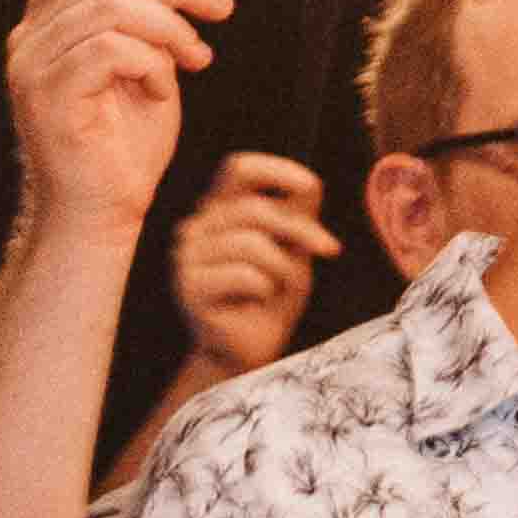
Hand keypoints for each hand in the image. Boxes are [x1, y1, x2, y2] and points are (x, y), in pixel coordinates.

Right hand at [0, 0, 230, 240]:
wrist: (105, 211)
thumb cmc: (125, 144)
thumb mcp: (149, 60)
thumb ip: (146, 7)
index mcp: (48, 20)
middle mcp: (30, 36)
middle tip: (218, 8)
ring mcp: (33, 66)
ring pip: (112, 6)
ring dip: (171, 28)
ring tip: (195, 59)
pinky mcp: (49, 96)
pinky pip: (112, 49)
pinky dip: (153, 64)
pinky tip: (164, 90)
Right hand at [162, 152, 336, 376]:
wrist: (250, 349)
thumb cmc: (272, 296)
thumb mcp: (293, 249)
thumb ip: (297, 216)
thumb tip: (310, 184)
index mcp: (219, 209)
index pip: (238, 168)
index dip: (275, 170)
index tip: (310, 187)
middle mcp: (197, 226)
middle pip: (255, 208)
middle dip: (302, 230)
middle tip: (330, 250)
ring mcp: (187, 256)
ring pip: (251, 243)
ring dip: (282, 267)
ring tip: (279, 286)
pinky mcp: (190, 286)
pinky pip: (245, 274)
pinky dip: (266, 288)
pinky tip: (257, 301)